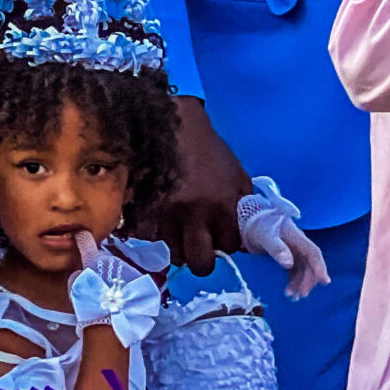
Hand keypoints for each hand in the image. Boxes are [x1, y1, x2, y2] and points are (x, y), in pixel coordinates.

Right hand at [67, 233, 163, 349]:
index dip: (83, 238)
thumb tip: (82, 272)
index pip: (86, 242)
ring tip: (113, 296)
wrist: (112, 317)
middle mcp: (111, 259)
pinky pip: (131, 279)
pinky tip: (124, 299)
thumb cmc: (90, 303)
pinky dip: (128, 285)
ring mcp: (127, 267)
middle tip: (100, 286)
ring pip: (120, 270)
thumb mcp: (76, 288)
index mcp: (93, 260)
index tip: (81, 233)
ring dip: (117, 278)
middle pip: (106, 261)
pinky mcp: (139, 277)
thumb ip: (79, 275)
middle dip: (104, 270)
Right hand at [142, 98, 248, 274]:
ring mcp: (166, 217)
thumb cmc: (207, 148)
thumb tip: (247, 238)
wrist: (167, 124)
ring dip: (178, 244)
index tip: (220, 231)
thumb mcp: (237, 175)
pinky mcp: (142, 213)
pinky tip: (161, 214)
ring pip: (173, 253)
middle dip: (201, 257)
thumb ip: (243, 208)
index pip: (230, 247)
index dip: (226, 240)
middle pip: (200, 264)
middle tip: (199, 242)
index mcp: (223, 206)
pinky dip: (156, 231)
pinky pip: (151, 238)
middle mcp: (195, 216)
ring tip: (179, 224)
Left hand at [236, 177, 330, 298]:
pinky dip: (294, 281)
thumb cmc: (259, 226)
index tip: (325, 282)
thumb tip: (289, 264)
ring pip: (303, 269)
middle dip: (308, 280)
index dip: (320, 267)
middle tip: (301, 295)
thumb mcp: (266, 236)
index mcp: (297, 237)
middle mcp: (298, 244)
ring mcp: (294, 250)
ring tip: (292, 297)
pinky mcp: (287, 255)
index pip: (313, 253)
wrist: (250, 220)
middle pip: (310, 264)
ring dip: (301, 283)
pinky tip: (289, 291)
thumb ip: (277, 249)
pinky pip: (295, 270)